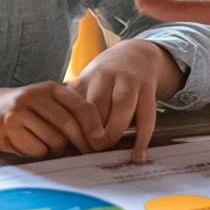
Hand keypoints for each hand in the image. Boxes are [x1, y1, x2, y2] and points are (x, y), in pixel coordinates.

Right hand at [0, 82, 107, 157]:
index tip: (101, 140)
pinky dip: (40, 153)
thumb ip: (70, 114)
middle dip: (81, 142)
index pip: (81, 106)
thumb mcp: (50, 104)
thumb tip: (97, 138)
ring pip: (54, 139)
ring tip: (50, 147)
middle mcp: (36, 95)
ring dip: (57, 150)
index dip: (94, 124)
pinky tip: (33, 147)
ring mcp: (21, 109)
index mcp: (52, 89)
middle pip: (68, 124)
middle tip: (87, 153)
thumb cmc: (30, 112)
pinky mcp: (9, 126)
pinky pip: (37, 149)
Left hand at [70, 39, 186, 162]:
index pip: (76, 104)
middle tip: (89, 152)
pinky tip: (137, 156)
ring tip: (109, 151)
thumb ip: (76, 106)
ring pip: (122, 107)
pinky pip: (147, 116)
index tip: (71, 148)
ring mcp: (130, 81)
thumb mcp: (88, 83)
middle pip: (97, 105)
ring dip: (114, 132)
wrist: (135, 53)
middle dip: (92, 132)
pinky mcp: (148, 88)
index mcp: (88, 77)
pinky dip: (142, 138)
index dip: (73, 128)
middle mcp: (108, 76)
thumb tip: (61, 141)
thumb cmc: (106, 78)